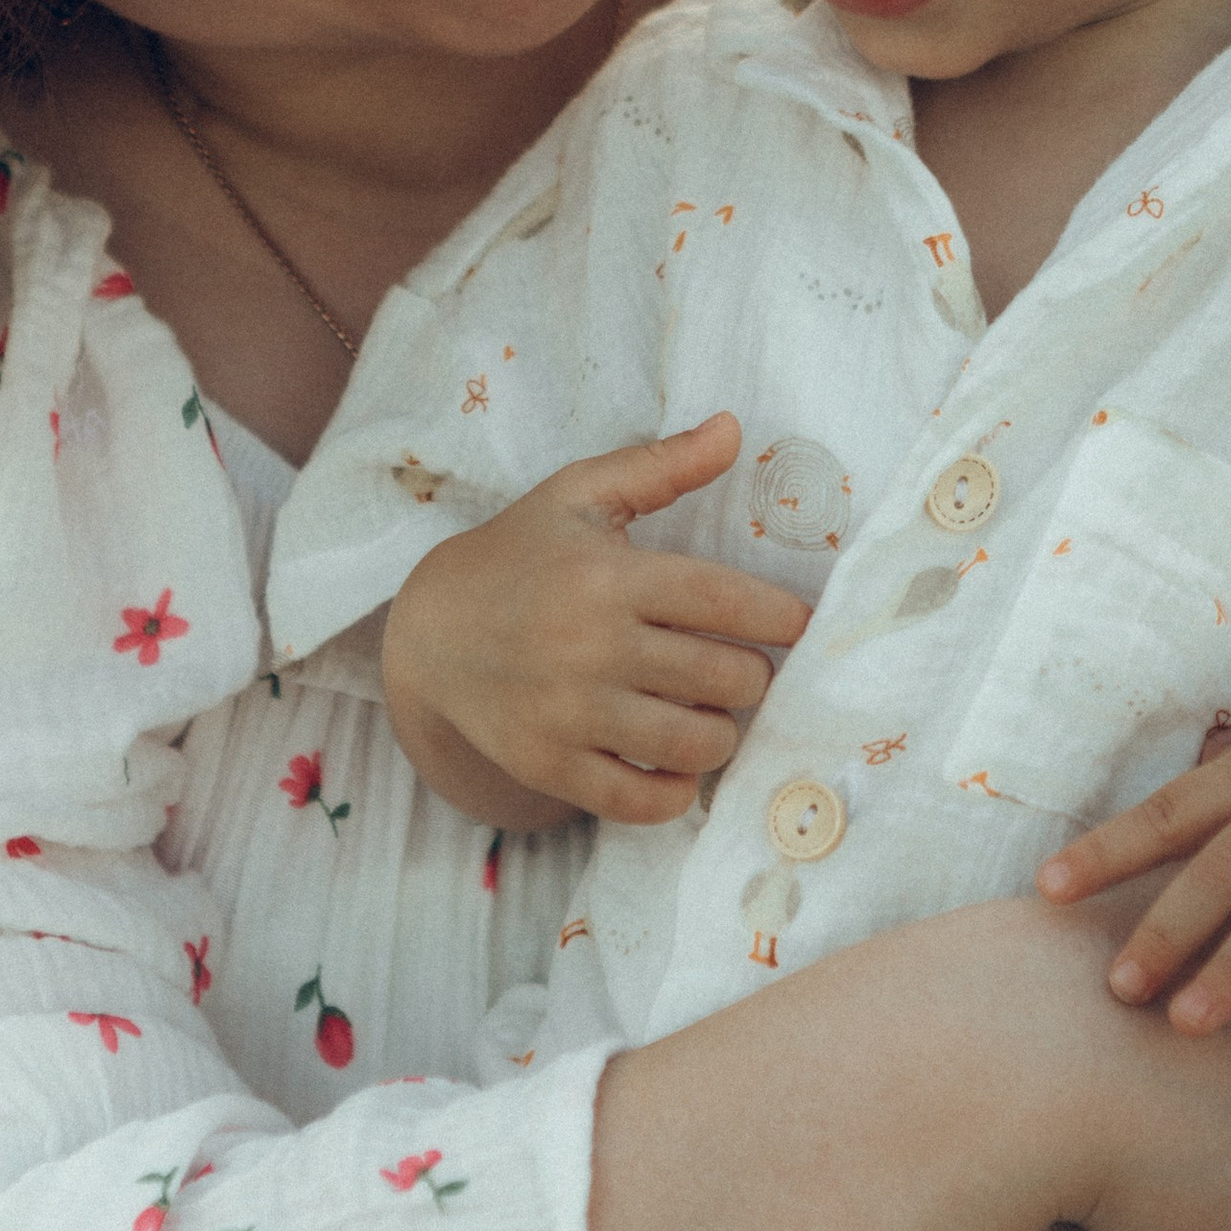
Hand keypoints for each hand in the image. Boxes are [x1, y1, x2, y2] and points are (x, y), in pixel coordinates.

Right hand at [384, 412, 809, 825]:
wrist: (431, 633)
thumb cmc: (520, 554)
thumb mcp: (579, 496)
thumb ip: (660, 467)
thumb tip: (735, 428)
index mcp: (606, 577)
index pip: (723, 601)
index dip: (780, 616)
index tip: (799, 624)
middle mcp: (590, 646)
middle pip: (724, 678)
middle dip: (753, 677)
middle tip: (743, 669)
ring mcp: (568, 713)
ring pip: (694, 744)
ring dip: (723, 733)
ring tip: (713, 714)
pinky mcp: (549, 764)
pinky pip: (640, 801)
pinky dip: (675, 792)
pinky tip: (676, 766)